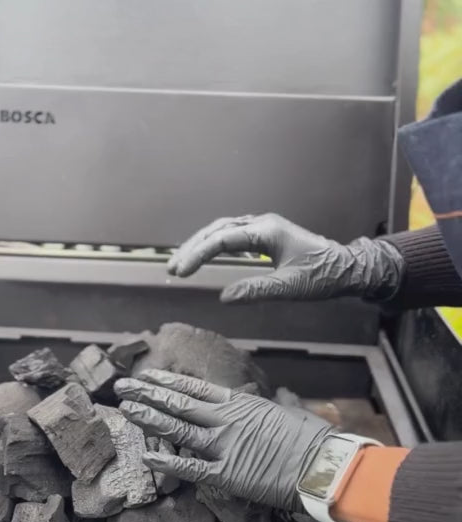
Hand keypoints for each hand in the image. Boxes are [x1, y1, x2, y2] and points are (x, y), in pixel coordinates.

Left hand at [115, 369, 332, 510]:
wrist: (323, 465)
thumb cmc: (311, 439)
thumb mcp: (282, 413)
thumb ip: (261, 409)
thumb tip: (258, 405)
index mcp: (240, 403)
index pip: (195, 388)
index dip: (168, 381)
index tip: (148, 375)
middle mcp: (226, 420)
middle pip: (179, 402)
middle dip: (148, 393)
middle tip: (123, 386)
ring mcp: (224, 446)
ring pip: (178, 428)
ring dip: (149, 418)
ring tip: (126, 409)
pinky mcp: (226, 474)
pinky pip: (190, 467)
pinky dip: (167, 461)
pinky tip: (146, 454)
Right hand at [167, 213, 403, 303]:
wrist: (348, 269)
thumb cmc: (323, 276)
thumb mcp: (290, 288)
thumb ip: (257, 290)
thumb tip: (225, 297)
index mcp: (266, 231)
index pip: (222, 239)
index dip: (197, 254)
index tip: (180, 271)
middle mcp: (263, 224)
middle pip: (217, 230)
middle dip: (193, 248)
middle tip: (173, 268)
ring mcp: (264, 228)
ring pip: (224, 230)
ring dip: (202, 245)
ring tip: (182, 263)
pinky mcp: (267, 236)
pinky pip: (234, 235)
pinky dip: (215, 244)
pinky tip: (207, 255)